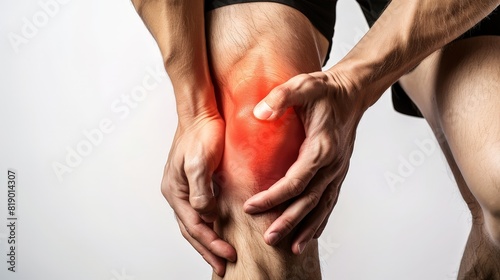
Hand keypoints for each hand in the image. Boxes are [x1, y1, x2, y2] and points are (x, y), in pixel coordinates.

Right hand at [161, 112, 236, 275]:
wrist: (202, 111)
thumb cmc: (200, 133)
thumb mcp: (198, 162)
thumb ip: (201, 192)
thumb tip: (207, 216)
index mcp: (175, 191)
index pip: (195, 227)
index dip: (212, 244)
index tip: (230, 256)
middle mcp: (178, 193)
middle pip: (192, 230)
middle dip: (207, 250)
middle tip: (223, 267)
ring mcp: (186, 188)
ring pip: (195, 223)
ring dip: (208, 241)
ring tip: (220, 256)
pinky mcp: (198, 181)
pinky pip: (202, 210)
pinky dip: (210, 224)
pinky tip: (220, 229)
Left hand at [244, 69, 363, 254]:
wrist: (352, 91)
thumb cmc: (326, 90)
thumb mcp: (303, 85)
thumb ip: (281, 98)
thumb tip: (259, 113)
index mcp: (321, 147)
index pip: (294, 181)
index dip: (272, 197)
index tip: (250, 207)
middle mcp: (333, 164)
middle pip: (309, 201)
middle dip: (288, 222)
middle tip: (268, 238)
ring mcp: (338, 171)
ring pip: (322, 206)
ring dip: (307, 228)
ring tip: (292, 248)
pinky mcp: (339, 172)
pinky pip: (330, 201)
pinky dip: (321, 220)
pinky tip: (312, 234)